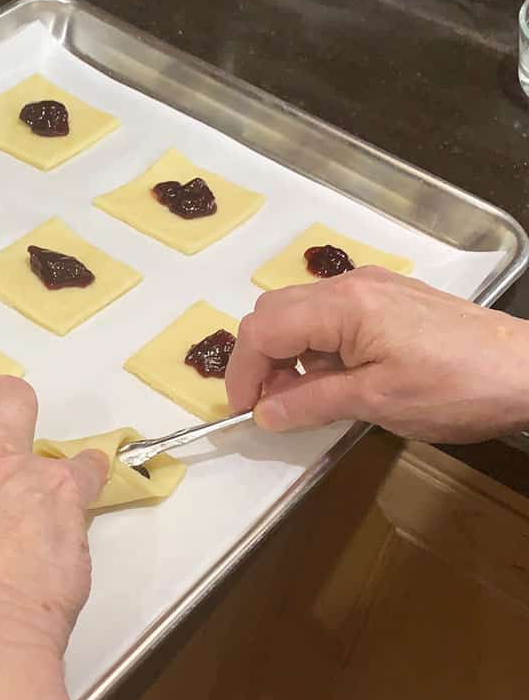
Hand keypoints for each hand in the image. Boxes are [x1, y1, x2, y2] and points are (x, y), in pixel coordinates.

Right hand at [226, 266, 528, 442]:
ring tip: (306, 400)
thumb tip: (264, 413)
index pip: (264, 330)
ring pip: (300, 314)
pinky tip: (337, 381)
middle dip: (260, 359)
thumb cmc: (456, 386)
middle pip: (274, 313)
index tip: (245, 410)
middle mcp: (352, 286)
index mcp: (344, 305)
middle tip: (270, 405)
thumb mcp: (375, 401)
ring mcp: (373, 289)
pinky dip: (317, 349)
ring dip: (288, 356)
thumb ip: (310, 404)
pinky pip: (331, 317)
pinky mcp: (391, 301)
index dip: (243, 372)